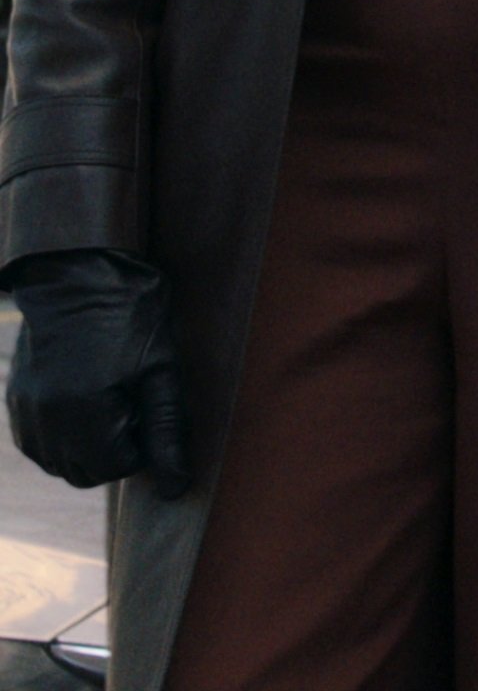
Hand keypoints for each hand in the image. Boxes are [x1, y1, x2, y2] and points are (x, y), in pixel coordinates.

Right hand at [6, 250, 186, 495]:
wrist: (81, 275)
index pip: (113, 468)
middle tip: (132, 408)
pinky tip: (85, 401)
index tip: (148, 412)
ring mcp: (23, 411)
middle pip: (82, 472)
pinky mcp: (15, 402)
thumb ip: (166, 433)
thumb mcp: (160, 372)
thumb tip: (176, 488)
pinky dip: (63, 436)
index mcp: (81, 412)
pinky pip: (38, 444)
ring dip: (87, 447)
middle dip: (113, 453)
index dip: (140, 448)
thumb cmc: (131, 318)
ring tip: (109, 400)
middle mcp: (43, 419)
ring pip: (58, 462)